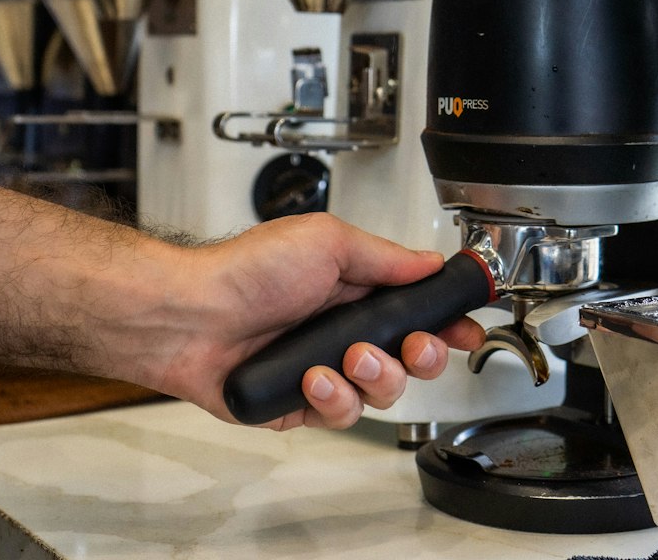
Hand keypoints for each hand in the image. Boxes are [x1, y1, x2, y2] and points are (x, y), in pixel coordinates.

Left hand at [149, 213, 485, 430]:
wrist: (191, 314)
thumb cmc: (248, 269)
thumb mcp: (327, 242)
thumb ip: (385, 257)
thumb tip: (430, 262)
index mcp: (357, 287)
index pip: (418, 308)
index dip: (447, 320)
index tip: (466, 327)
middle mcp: (346, 328)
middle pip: (414, 355)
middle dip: (424, 353)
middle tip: (415, 346)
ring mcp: (327, 368)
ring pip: (384, 390)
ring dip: (376, 375)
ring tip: (348, 357)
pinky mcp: (303, 403)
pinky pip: (342, 414)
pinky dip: (334, 398)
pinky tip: (312, 377)